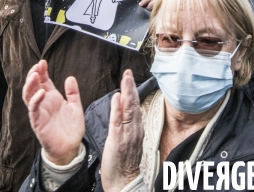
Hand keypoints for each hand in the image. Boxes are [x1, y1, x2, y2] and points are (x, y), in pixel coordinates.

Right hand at [22, 60, 84, 165]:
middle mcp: (43, 103)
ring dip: (30, 85)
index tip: (43, 62)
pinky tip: (41, 92)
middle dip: (33, 74)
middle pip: (33, 86)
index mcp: (52, 98)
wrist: (71, 147)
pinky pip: (33, 109)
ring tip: (34, 75)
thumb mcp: (75, 107)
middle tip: (37, 66)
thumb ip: (73, 93)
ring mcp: (39, 112)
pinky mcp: (38, 122)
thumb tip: (70, 77)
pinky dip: (35, 100)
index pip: (43, 81)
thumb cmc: (71, 128)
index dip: (41, 71)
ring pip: (29, 95)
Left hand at [101, 70, 143, 191]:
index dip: (132, 90)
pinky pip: (118, 122)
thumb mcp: (131, 141)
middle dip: (131, 87)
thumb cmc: (126, 164)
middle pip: (134, 104)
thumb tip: (130, 109)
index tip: (129, 77)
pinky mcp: (118, 140)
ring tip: (125, 78)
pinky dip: (117, 109)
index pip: (135, 106)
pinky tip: (116, 98)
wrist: (125, 183)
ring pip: (128, 110)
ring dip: (127, 93)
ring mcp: (127, 135)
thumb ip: (131, 125)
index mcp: (137, 130)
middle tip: (128, 72)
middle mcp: (134, 130)